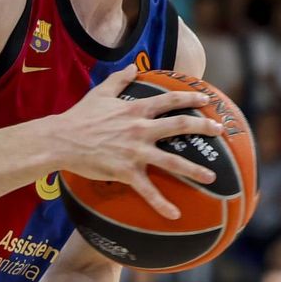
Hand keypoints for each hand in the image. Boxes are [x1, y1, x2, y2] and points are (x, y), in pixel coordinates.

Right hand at [55, 65, 224, 220]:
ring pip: (172, 161)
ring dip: (194, 169)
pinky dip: (162, 204)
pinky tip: (176, 215)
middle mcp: (140, 129)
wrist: (61, 140)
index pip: (169, 100)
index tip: (206, 100)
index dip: (190, 99)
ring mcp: (135, 151)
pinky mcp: (126, 172)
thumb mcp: (99, 92)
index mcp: (136, 110)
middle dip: (203, 127)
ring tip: (212, 177)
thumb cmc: (79, 117)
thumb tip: (131, 66)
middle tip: (220, 130)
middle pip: (179, 126)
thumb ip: (119, 79)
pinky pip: (148, 191)